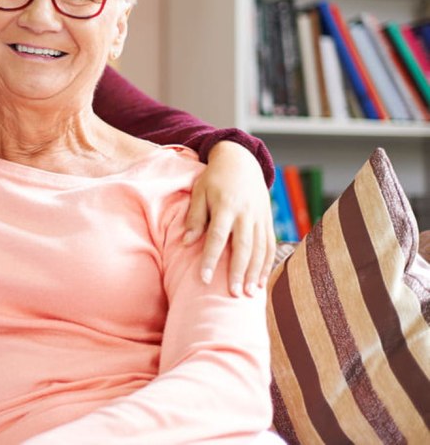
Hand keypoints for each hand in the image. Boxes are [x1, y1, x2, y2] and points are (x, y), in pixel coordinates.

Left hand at [182, 141, 274, 296]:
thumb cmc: (215, 179)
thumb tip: (186, 243)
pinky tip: (260, 282)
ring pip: (259, 249)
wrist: (242, 161)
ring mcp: (260, 218)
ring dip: (254, 273)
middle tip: (232, 294)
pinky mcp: (268, 221)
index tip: (204, 279)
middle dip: (238, 272)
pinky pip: (270, 246)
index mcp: (226, 206)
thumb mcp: (200, 192)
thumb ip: (195, 217)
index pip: (217, 237)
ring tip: (248, 294)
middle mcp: (246, 214)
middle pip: (243, 247)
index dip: (210, 258)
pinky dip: (267, 265)